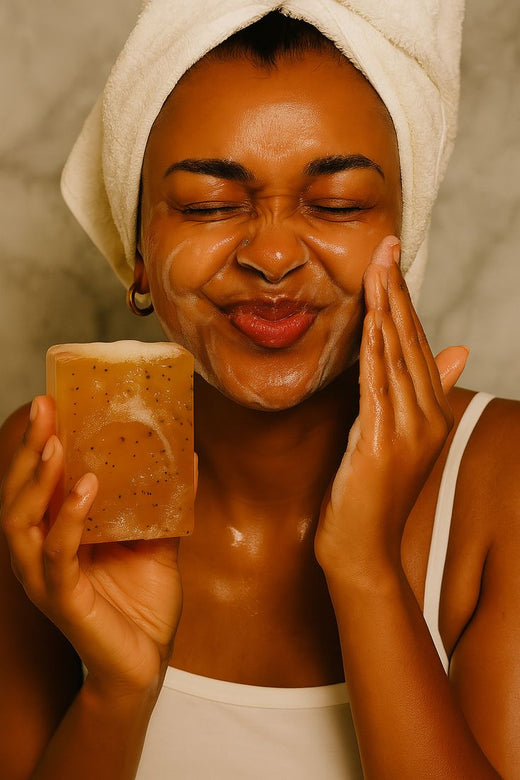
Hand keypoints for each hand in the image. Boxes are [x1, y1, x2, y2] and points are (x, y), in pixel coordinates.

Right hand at [0, 395, 183, 696]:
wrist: (147, 661)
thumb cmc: (142, 601)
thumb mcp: (154, 541)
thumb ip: (162, 503)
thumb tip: (187, 456)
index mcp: (56, 534)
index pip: (35, 482)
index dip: (37, 443)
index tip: (50, 400)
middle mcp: (40, 552)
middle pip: (17, 493)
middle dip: (28, 449)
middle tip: (44, 408)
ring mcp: (46, 576)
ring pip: (20, 522)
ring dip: (36, 479)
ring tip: (56, 444)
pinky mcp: (64, 599)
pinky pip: (57, 555)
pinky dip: (68, 519)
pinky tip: (85, 489)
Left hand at [315, 236, 467, 578]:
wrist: (361, 548)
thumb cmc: (371, 495)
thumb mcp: (398, 438)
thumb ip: (420, 395)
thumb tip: (456, 352)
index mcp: (430, 413)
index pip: (418, 345)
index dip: (405, 302)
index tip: (391, 263)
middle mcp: (426, 418)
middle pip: (412, 342)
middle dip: (396, 292)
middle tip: (385, 247)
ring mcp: (408, 431)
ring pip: (398, 357)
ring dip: (386, 310)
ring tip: (377, 269)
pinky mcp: (383, 443)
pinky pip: (378, 386)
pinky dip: (374, 349)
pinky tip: (368, 321)